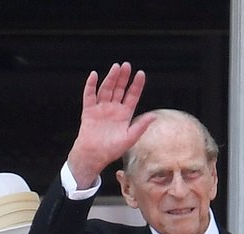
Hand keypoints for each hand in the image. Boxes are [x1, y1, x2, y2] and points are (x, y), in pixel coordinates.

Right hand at [67, 61, 155, 187]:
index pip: (132, 96)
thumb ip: (141, 126)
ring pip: (106, 90)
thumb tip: (154, 116)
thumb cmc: (111, 150)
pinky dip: (90, 86)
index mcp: (124, 114)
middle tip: (126, 65)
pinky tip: (94, 75)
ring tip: (116, 67)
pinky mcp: (89, 111)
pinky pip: (89, 96)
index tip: (141, 74)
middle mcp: (113, 109)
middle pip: (119, 89)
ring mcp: (101, 109)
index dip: (136, 85)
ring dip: (110, 78)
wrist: (93, 156)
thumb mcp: (130, 138)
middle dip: (123, 77)